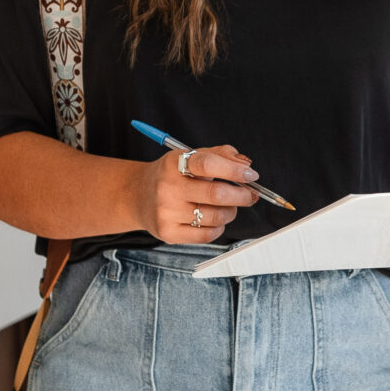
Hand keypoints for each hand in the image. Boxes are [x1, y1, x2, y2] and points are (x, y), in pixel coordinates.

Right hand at [134, 144, 258, 244]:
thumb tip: (246, 165)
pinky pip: (207, 235)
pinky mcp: (168, 233)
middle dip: (242, 195)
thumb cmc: (172, 175)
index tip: (251, 175)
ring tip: (229, 207)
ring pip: (216, 217)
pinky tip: (216, 220)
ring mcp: (166, 212)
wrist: (138, 196)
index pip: (208, 164)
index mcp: (174, 163)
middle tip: (249, 195)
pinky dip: (219, 227)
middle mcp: (167, 187)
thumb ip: (219, 155)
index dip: (234, 170)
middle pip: (216, 194)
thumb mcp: (190, 157)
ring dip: (231, 212)